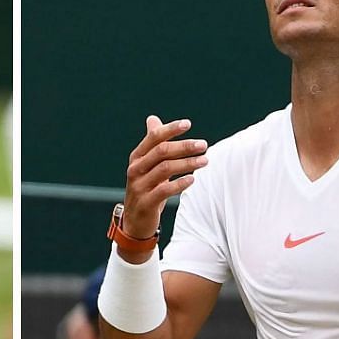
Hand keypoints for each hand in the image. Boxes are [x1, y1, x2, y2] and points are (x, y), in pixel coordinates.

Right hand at [119, 116, 207, 261]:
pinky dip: (179, 184)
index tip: (188, 124)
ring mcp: (139, 186)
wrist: (134, 219)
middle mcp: (135, 169)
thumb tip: (152, 119)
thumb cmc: (145, 187)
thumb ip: (151, 143)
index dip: (170, 129)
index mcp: (137, 157)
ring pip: (165, 169)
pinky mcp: (146, 202)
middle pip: (161, 151)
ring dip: (187, 164)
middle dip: (184, 146)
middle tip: (203, 145)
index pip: (154, 138)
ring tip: (204, 161)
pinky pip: (164, 190)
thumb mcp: (146, 164)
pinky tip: (192, 179)